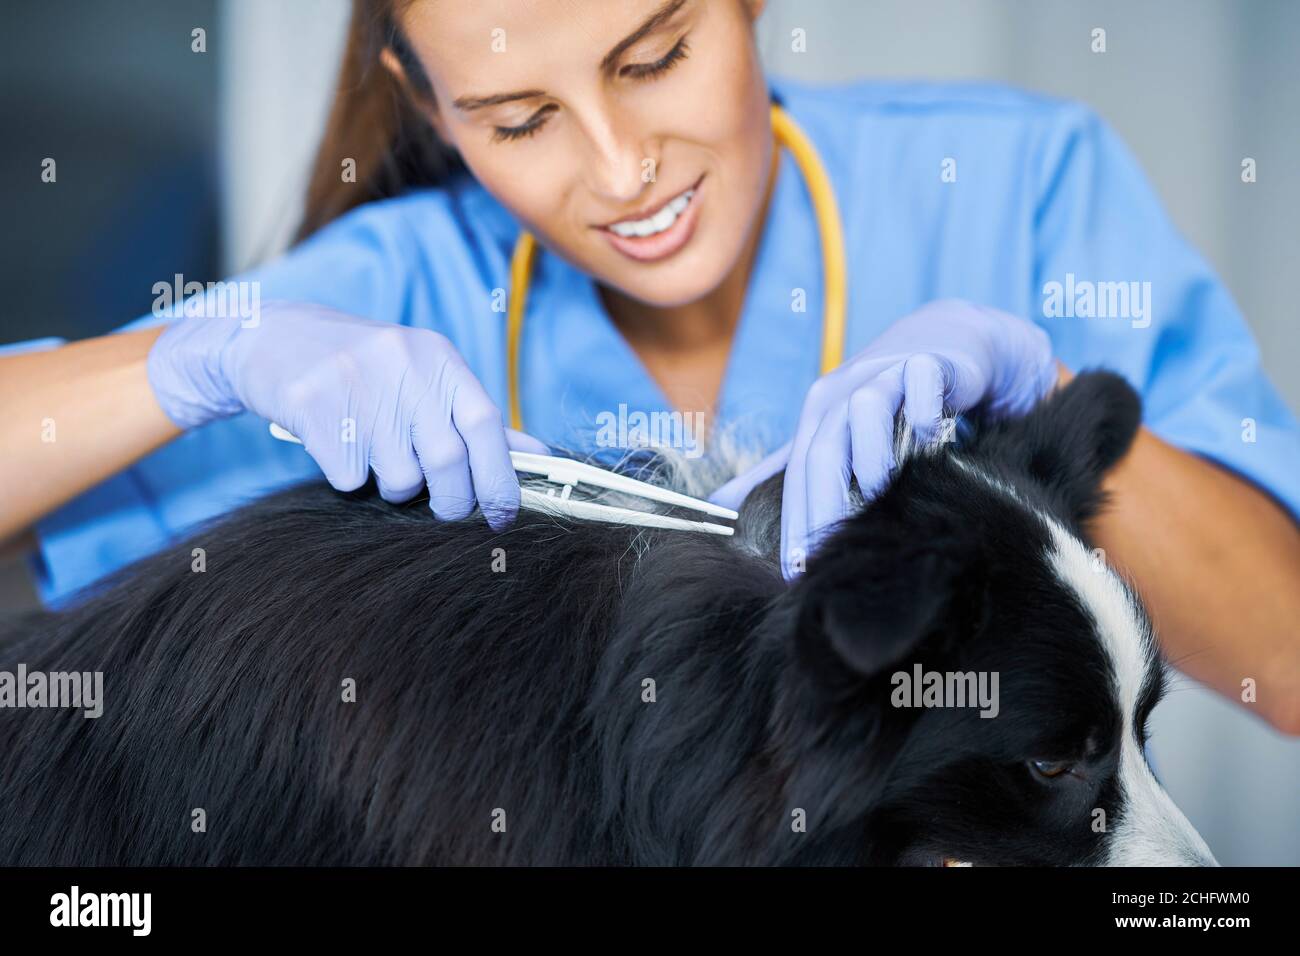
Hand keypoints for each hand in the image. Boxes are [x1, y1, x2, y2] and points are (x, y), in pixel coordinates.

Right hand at [146, 302, 546, 527]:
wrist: (270, 338)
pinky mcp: (313, 405)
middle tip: (448, 511)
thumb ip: (475, 417)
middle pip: (447, 459)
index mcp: (437, 357)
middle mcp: (401, 363)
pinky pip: (349, 476)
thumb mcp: (424, 377)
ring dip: (395, 486)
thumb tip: (537, 454)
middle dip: (453, 500)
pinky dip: (349, 476)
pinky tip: (337, 445)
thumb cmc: (363, 368)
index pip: (485, 424)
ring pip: (398, 476)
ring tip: (378, 456)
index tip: (504, 514)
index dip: (500, 477)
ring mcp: (355, 382)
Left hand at [709, 299, 1056, 577]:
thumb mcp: (827, 432)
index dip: (793, 525)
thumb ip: (777, 471)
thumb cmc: (883, 400)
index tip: (795, 573)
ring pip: (866, 408)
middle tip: (830, 554)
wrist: (941, 344)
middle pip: (823, 448)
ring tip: (881, 495)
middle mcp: (844, 391)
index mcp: (818, 414)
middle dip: (822, 504)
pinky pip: (922, 380)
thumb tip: (716, 504)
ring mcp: (887, 372)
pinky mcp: (931, 362)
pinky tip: (931, 441)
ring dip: (872, 456)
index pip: (797, 476)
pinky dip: (923, 410)